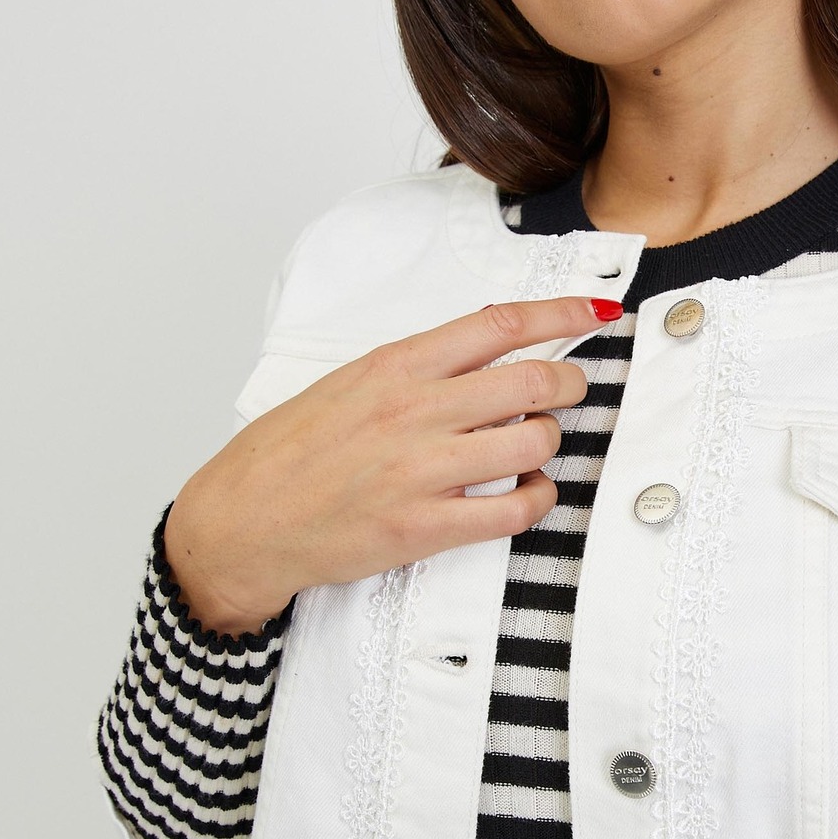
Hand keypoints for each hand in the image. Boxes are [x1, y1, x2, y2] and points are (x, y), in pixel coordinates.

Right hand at [163, 295, 618, 632]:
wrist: (242, 521)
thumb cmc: (288, 454)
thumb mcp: (348, 385)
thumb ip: (416, 370)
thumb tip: (483, 357)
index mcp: (395, 366)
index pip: (499, 324)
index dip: (561, 313)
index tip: (595, 311)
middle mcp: (414, 411)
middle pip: (533, 381)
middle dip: (569, 383)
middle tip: (571, 389)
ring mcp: (422, 470)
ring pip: (533, 442)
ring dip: (548, 442)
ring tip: (532, 448)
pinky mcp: (425, 527)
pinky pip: (515, 510)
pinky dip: (537, 498)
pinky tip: (526, 493)